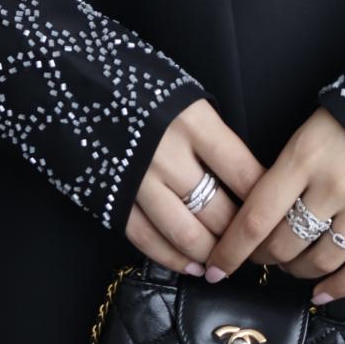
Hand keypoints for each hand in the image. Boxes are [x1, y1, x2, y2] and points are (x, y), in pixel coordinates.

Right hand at [125, 99, 265, 274]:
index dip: (264, 200)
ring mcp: (137, 179)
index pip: (244, 173)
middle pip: (219, 210)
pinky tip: (191, 265)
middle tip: (255, 247)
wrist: (67, 78)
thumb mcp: (182, 94)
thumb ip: (210, 133)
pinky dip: (172, 258)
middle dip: (241, 235)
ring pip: (186, 233)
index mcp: (193, 122)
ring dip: (211, 254)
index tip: (277, 213)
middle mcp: (168, 154)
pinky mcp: (111, 197)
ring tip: (226, 262)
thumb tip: (243, 174)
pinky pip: (147, 239)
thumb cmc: (134, 83)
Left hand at [203, 107, 344, 300]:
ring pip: (322, 259)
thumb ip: (284, 173)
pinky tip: (321, 294)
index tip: (214, 268)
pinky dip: (340, 286)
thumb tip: (256, 219)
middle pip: (286, 243)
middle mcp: (334, 184)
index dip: (231, 251)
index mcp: (303, 157)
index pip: (256, 217)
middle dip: (265, 257)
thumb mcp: (307, 133)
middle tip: (261, 256)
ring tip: (292, 267)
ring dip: (299, 271)